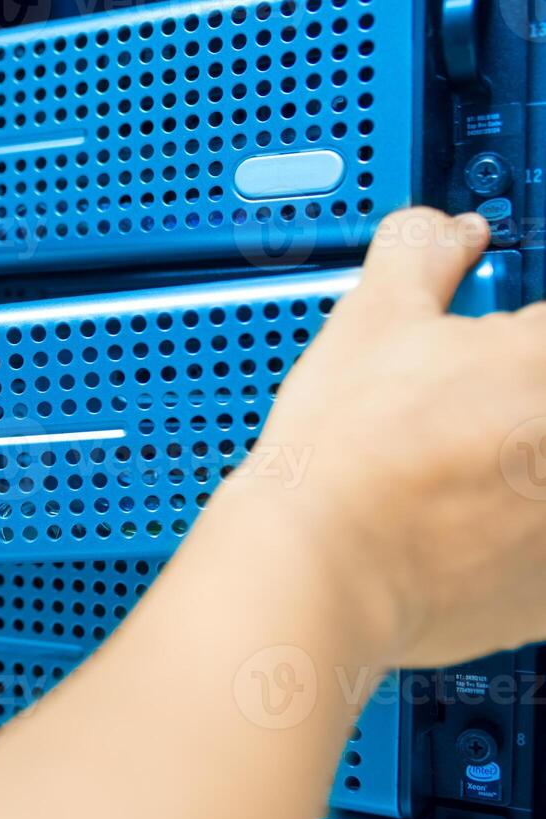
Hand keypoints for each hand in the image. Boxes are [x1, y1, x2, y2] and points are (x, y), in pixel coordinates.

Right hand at [232, 207, 545, 668]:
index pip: (541, 330)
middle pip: (536, 410)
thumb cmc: (346, 448)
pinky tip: (449, 538)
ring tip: (439, 481)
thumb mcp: (371, 319)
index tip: (482, 356)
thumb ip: (423, 255)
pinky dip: (503, 549)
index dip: (512, 338)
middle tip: (451, 420)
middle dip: (506, 407)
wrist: (318, 563)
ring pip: (531, 477)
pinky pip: (533, 559)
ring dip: (507, 474)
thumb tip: (447, 232)